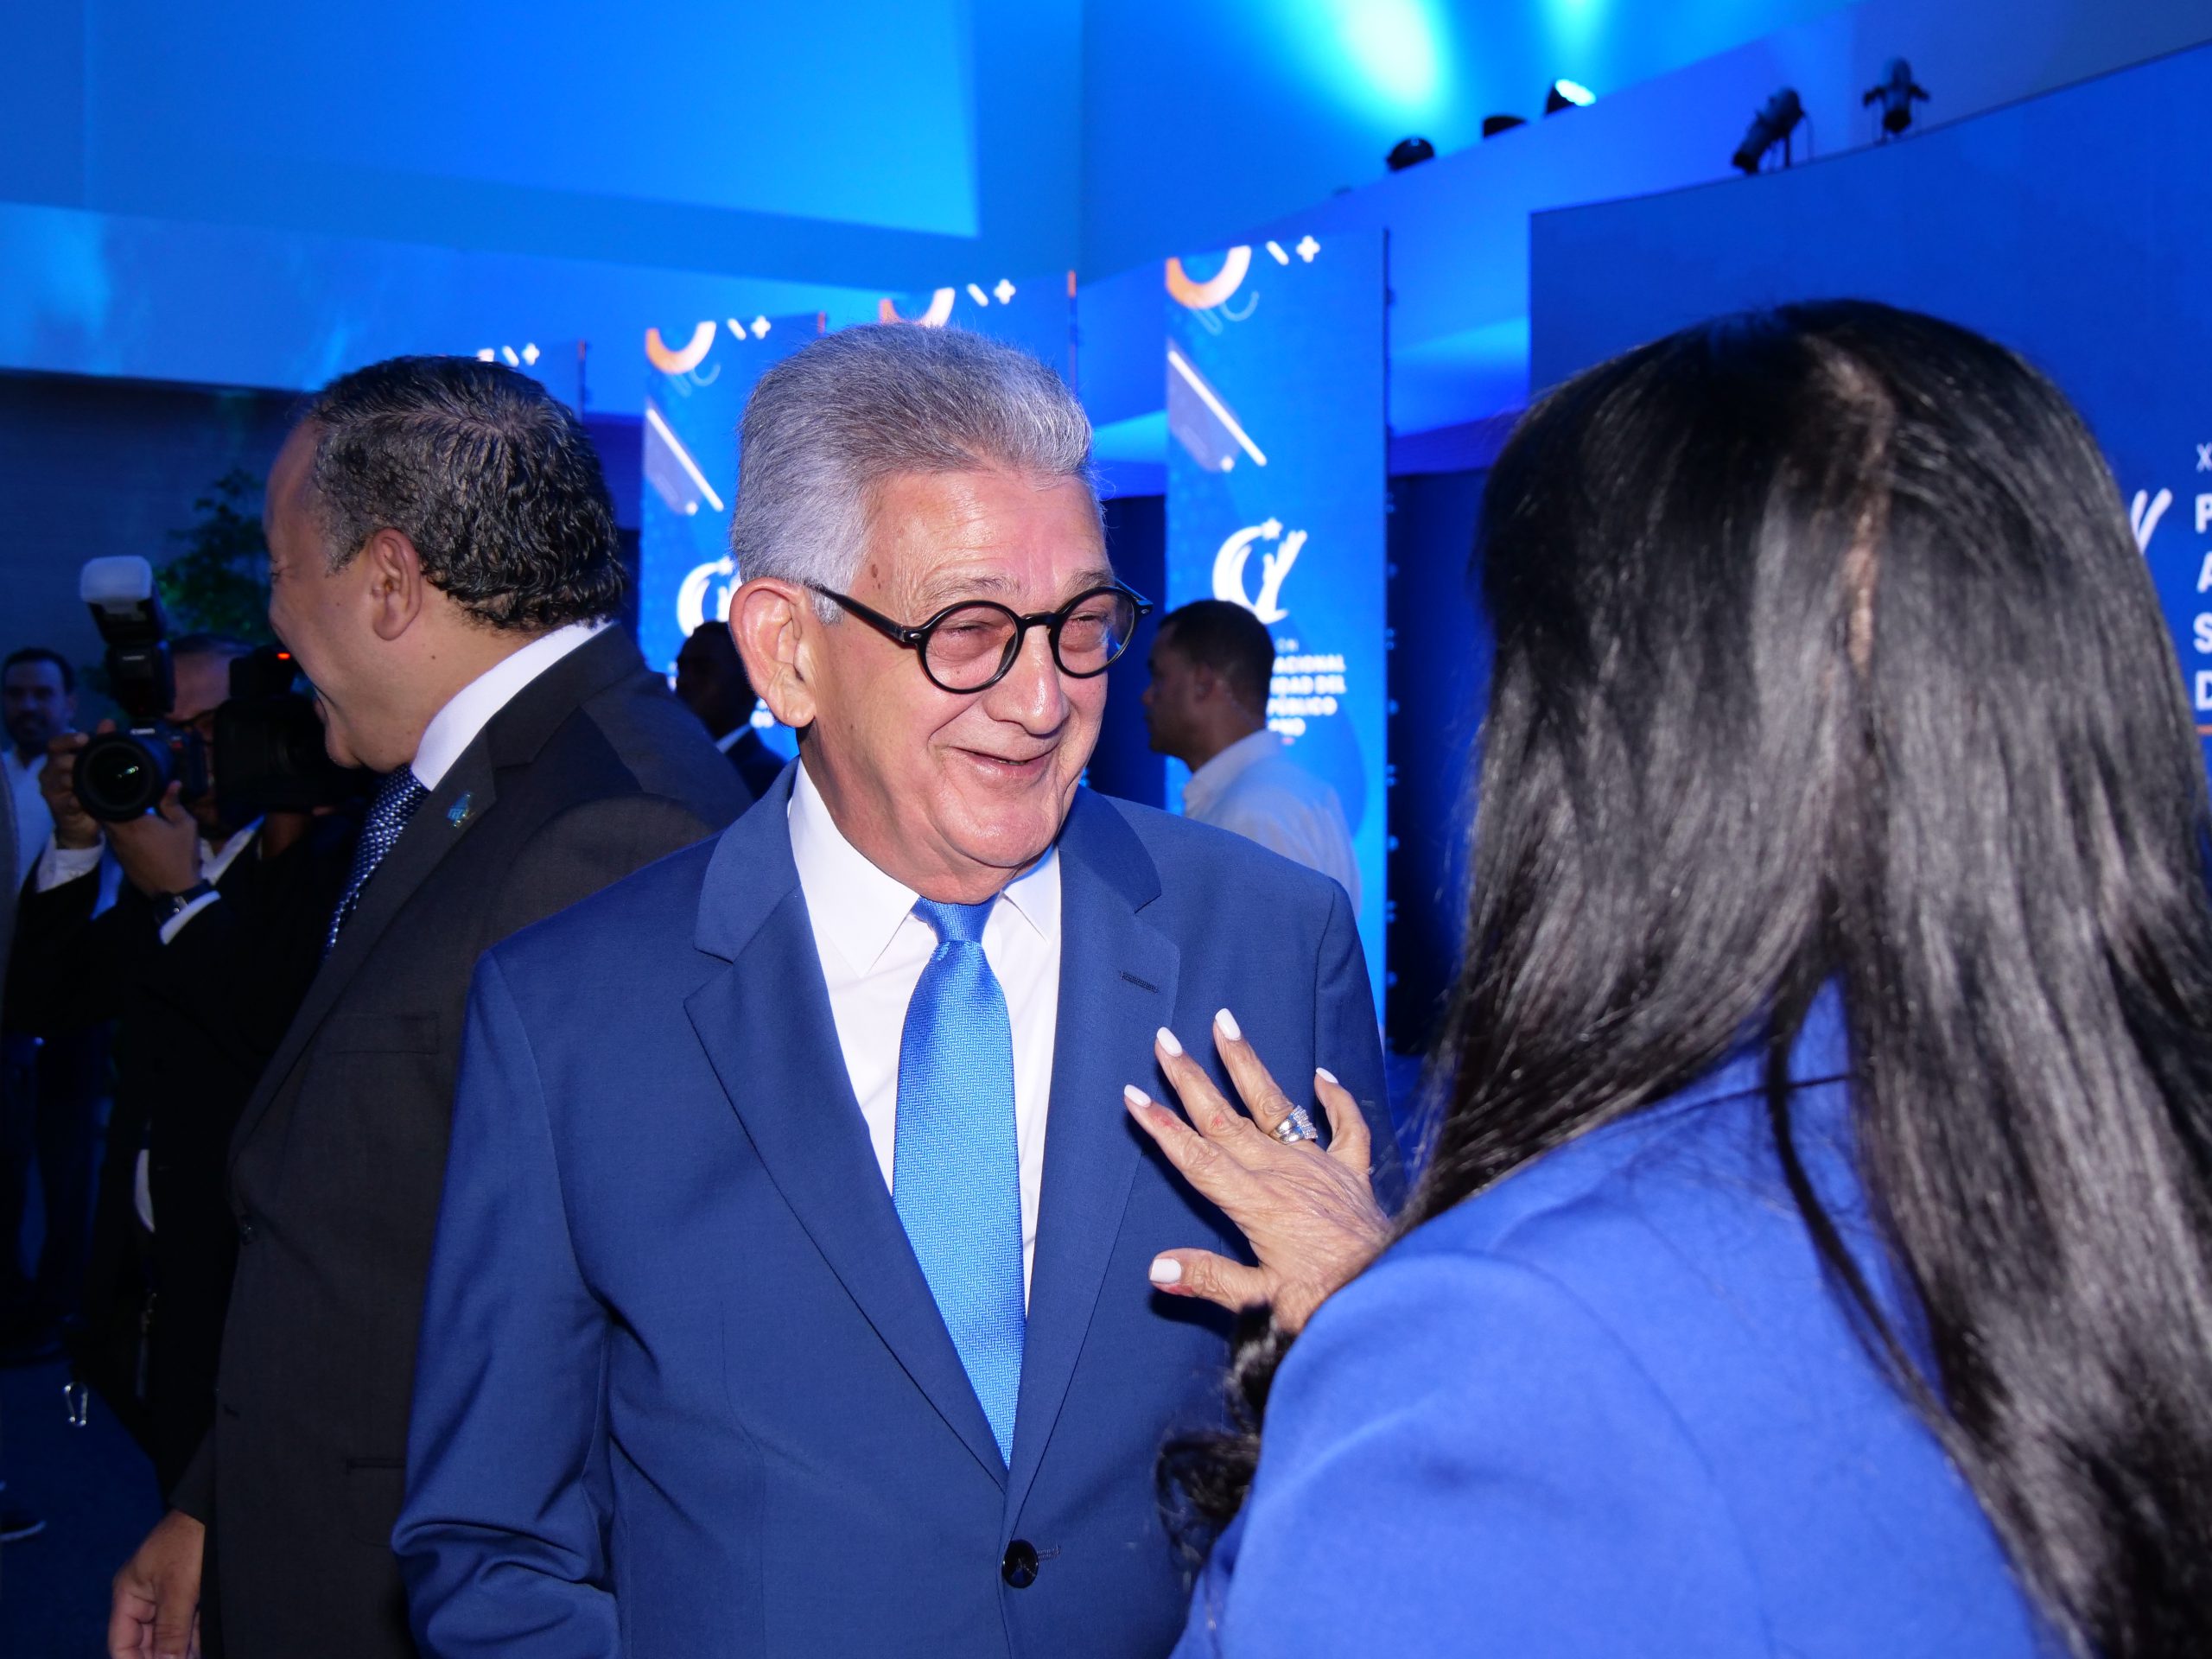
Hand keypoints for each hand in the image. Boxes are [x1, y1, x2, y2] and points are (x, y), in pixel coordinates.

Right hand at [40, 729, 101, 850]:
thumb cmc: (88, 788)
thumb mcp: (95, 765)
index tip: (84, 738)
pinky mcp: (58, 807)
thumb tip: (107, 721)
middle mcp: (51, 772)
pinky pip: (66, 802)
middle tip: (88, 760)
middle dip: (72, 759)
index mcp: (59, 759)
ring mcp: (52, 790)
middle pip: (56, 761)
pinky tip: (84, 800)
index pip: (55, 744)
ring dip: (75, 779)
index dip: (67, 740)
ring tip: (87, 779)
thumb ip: (100, 743)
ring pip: (60, 780)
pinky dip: (76, 800)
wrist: (83, 823)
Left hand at [109, 783, 201, 897]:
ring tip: (128, 806)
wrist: (175, 890)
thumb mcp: (185, 826)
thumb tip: (172, 783)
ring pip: (108, 824)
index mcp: (133, 822)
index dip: (111, 788)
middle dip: (111, 800)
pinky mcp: (119, 857)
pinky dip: (119, 829)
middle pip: (104, 811)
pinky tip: (133, 827)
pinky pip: (114, 837)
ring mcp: (116, 847)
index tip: (119, 779)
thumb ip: (174, 804)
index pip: (109, 799)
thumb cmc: (181, 856)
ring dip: (115, 815)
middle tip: (122, 790)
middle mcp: (118, 833)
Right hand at [109, 1509, 202, 1658]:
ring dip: (182, 1650)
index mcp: (129, 1593)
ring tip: (196, 1658)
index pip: (121, 1643)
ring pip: (170, 1634)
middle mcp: (146, 1596)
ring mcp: (169, 1593)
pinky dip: (195, 1637)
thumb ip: (170, 1630)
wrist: (221, 1507)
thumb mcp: (178, 1589)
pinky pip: (189, 1622)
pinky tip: (205, 1649)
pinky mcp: (192, 1590)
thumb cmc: (191, 1539)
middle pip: (147, 1642)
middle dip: (162, 1657)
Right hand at [1124, 1009, 1389, 1334]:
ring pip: (1275, 1106)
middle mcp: (1284, 1174)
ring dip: (1247, 1065)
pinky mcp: (1352, 1173)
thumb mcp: (1265, 1304)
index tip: (1135, 1096)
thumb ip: (1211, 1280)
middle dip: (1191, 1079)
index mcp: (1257, 1204)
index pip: (1198, 1159)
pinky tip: (1323, 1075)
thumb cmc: (1330, 1302)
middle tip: (1165, 1040)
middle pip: (1226, 1119)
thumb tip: (1158, 1269)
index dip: (1164, 1128)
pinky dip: (1336, 1099)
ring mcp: (1320, 1167)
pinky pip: (1346, 1127)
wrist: (1395, 1293)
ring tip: (1226, 1024)